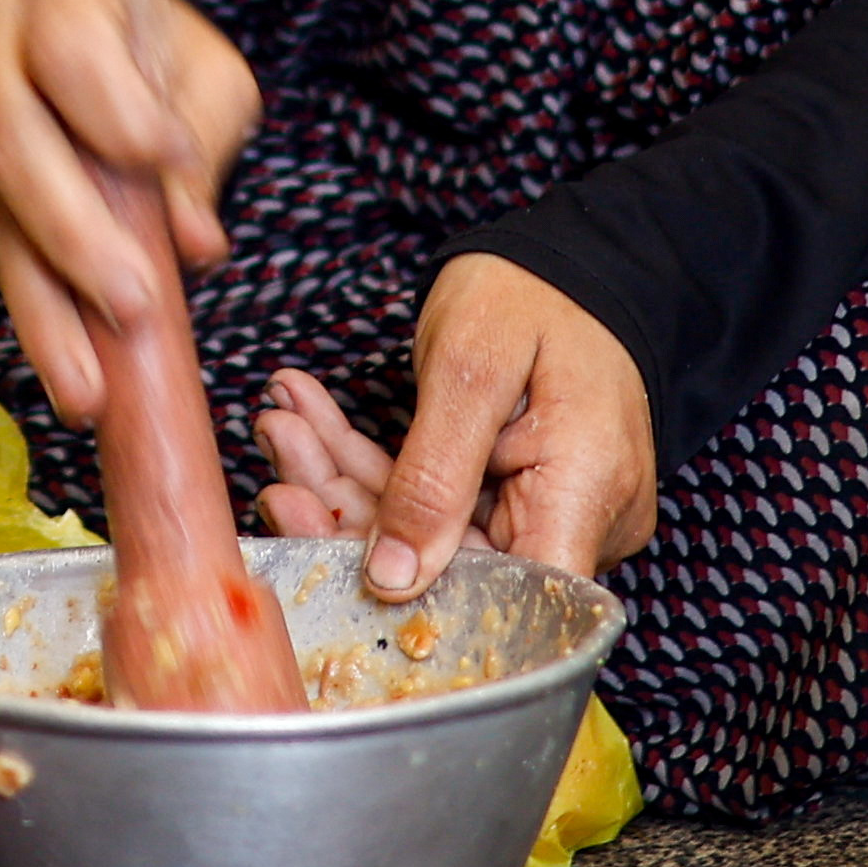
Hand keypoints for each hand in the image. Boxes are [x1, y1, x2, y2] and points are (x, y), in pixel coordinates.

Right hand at [0, 0, 261, 426]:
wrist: (34, 2)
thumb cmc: (137, 38)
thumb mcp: (194, 64)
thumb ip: (201, 141)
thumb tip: (192, 246)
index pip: (72, 47)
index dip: (119, 116)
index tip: (170, 167)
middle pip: (10, 134)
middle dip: (73, 237)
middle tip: (132, 310)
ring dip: (38, 299)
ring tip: (88, 387)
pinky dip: (14, 285)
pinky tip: (57, 343)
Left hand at [255, 256, 656, 598]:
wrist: (565, 258)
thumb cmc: (533, 292)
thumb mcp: (469, 368)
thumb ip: (433, 477)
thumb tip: (392, 578)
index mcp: (587, 490)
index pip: (514, 602)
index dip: (424, 608)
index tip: (332, 566)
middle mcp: (580, 517)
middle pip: (459, 569)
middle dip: (355, 522)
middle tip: (280, 478)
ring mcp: (547, 510)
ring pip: (434, 536)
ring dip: (350, 487)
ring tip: (285, 431)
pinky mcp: (516, 498)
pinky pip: (438, 504)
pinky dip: (374, 470)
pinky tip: (314, 430)